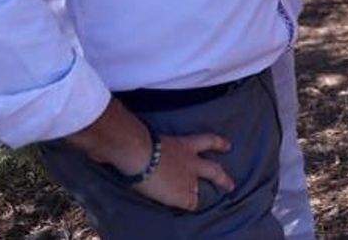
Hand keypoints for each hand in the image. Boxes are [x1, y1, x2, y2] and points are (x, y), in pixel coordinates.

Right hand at [67, 102, 234, 212]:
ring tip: (210, 205)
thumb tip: (116, 145)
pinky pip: (191, 203)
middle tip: (231, 185)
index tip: (227, 145)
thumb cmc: (134, 141)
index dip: (216, 144)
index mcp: (183, 144)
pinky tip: (189, 209)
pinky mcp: (184, 194)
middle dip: (223, 177)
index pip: (205, 141)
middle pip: (213, 168)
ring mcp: (189, 178)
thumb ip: (139, 142)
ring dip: (206, 193)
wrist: (139, 153)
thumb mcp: (144, 138)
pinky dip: (188, 206)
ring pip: (204, 187)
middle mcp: (191, 161)